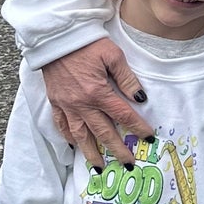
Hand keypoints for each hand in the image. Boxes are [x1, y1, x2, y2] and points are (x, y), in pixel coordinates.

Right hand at [42, 37, 153, 167]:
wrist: (56, 36)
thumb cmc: (87, 43)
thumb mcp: (113, 55)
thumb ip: (127, 79)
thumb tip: (140, 98)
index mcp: (98, 92)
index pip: (123, 115)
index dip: (137, 128)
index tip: (148, 138)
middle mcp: (81, 103)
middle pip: (103, 132)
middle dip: (117, 149)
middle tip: (128, 164)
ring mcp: (66, 105)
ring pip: (80, 135)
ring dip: (91, 153)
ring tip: (100, 167)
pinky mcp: (55, 101)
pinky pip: (61, 125)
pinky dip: (68, 138)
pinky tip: (75, 146)